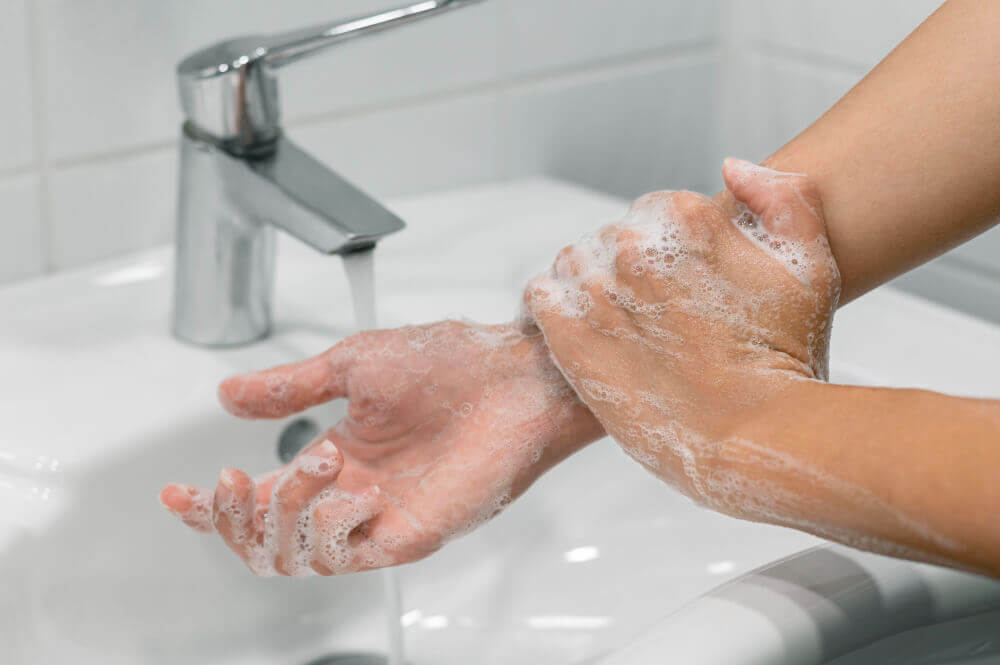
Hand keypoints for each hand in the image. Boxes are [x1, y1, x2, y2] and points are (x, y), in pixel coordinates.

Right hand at [160, 320, 601, 575]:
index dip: (211, 506)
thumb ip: (288, 388)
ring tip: (320, 460)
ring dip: (289, 512)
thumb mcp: (352, 366)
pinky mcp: (411, 533)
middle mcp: (351, 493)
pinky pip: (348, 556)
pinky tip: (354, 486)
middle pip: (265, 539)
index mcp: (334, 456)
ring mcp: (380, 517)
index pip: (260, 498)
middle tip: (237, 480)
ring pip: (297, 555)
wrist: (513, 377)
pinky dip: (333, 525)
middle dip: (235, 517)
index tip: (176, 494)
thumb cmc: (449, 363)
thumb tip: (227, 395)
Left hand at [523, 159, 839, 503]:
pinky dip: (553, 306)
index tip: (686, 284)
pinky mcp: (567, 334)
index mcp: (686, 217)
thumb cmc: (786, 358)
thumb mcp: (811, 266)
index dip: (671, 246)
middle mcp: (634, 245)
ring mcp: (596, 290)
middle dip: (631, 267)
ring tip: (621, 326)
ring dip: (590, 284)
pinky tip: (581, 331)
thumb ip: (783, 199)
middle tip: (658, 315)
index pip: (656, 210)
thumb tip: (732, 167)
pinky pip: (541, 294)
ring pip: (574, 262)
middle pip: (613, 237)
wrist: (751, 437)